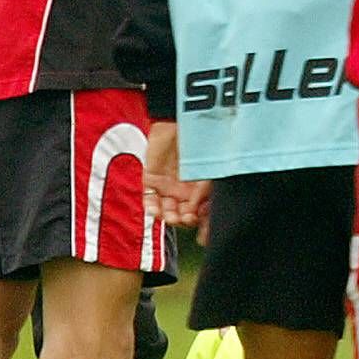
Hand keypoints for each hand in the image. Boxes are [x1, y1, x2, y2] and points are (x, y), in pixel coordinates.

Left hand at [144, 120, 210, 241]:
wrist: (180, 122)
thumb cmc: (201, 144)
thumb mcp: (209, 172)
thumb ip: (203, 194)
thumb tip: (195, 214)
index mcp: (204, 189)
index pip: (204, 214)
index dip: (203, 226)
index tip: (202, 235)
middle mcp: (186, 190)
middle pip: (184, 216)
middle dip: (185, 221)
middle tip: (187, 218)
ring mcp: (168, 186)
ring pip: (167, 211)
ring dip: (169, 218)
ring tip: (171, 216)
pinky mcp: (151, 179)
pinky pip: (149, 200)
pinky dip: (151, 208)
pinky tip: (156, 211)